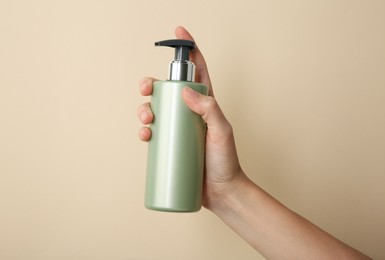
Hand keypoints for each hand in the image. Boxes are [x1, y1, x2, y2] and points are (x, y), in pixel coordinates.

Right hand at [137, 26, 245, 209]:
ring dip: (145, 109)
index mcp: (206, 103)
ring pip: (156, 109)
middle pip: (168, 89)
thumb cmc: (226, 161)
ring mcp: (179, 128)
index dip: (189, 50)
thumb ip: (209, 109)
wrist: (222, 191)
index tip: (179, 33)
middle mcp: (191, 112)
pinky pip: (154, 133)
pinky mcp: (171, 144)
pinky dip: (145, 131)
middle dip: (153, 84)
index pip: (197, 70)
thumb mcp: (222, 131)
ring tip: (147, 121)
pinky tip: (146, 135)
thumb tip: (186, 91)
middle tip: (146, 89)